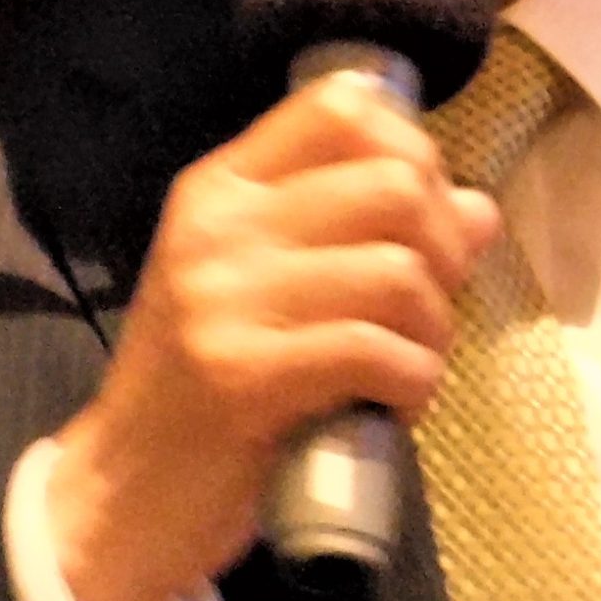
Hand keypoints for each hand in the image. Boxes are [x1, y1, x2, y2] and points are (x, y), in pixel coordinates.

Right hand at [42, 70, 499, 600]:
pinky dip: (414, 384)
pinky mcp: (244, 376)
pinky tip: (393, 408)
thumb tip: (479, 210)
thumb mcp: (270, 291)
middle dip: (446, 250)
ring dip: (433, 330)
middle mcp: (220, 227)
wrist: (120, 495)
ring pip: (399, 271)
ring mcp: (225, 299)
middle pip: (393, 185)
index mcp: (221, 188)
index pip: (340, 106)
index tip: (423, 218)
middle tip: (430, 307)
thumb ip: (362, 238)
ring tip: (411, 367)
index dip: (414, 150)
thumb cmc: (205, 387)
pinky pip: (379, 353)